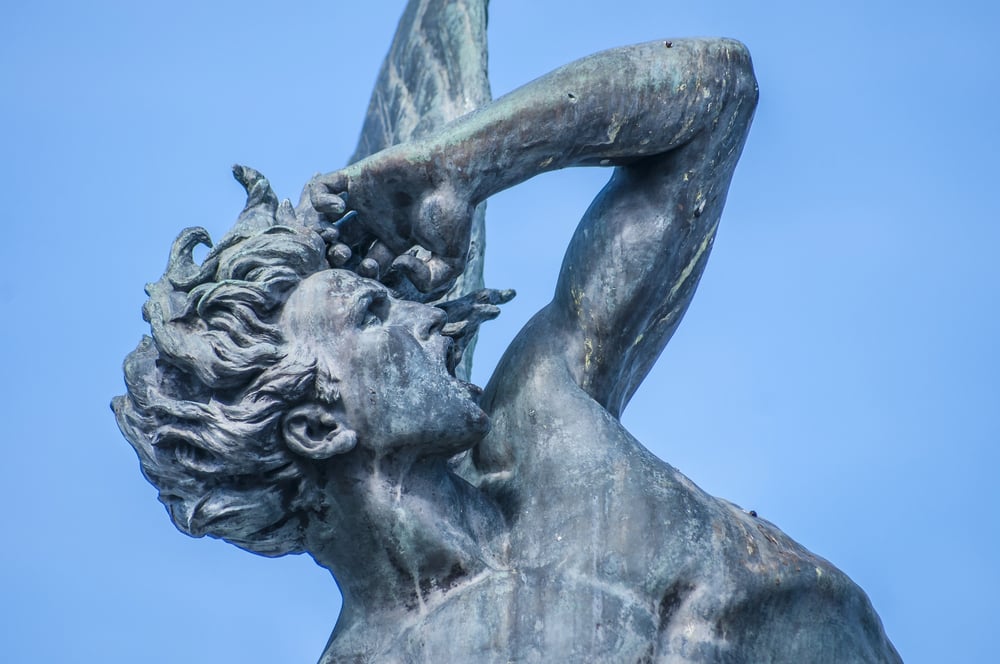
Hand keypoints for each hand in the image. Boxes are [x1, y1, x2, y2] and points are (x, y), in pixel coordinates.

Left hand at [304, 150, 474, 296]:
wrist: (454, 173)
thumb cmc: (456, 214)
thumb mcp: (451, 260)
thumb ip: (428, 280)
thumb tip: (396, 269)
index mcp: (395, 241)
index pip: (365, 264)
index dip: (361, 272)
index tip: (370, 268)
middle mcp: (377, 221)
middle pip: (343, 245)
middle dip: (336, 255)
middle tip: (341, 256)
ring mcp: (364, 199)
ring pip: (328, 220)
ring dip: (323, 231)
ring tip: (334, 234)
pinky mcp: (356, 176)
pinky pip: (323, 189)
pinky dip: (320, 200)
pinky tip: (337, 208)